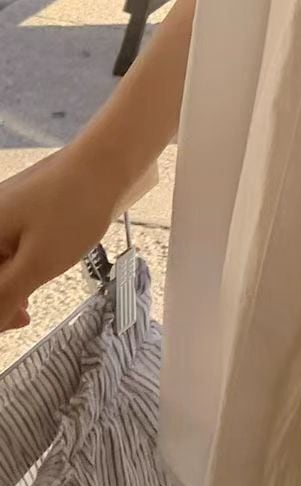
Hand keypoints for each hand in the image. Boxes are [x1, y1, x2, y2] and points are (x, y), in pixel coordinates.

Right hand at [0, 146, 128, 333]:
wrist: (104, 162)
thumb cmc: (73, 207)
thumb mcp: (37, 264)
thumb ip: (4, 296)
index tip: (12, 323)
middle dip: (0, 299)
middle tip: (21, 319)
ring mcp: (0, 214)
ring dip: (8, 286)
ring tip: (27, 304)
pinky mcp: (17, 211)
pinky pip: (7, 247)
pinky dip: (17, 267)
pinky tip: (33, 277)